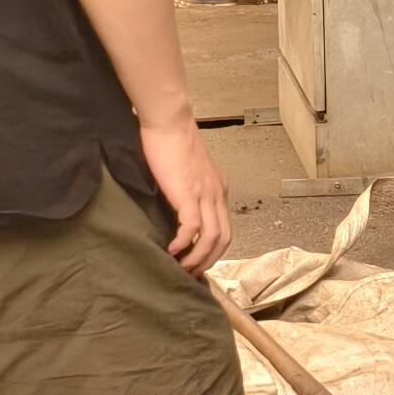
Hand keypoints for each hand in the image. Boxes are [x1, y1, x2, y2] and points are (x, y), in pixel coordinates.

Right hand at [140, 108, 231, 270]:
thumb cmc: (172, 141)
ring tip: (180, 268)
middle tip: (190, 273)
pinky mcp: (189, 193)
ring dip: (197, 258)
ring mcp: (206, 194)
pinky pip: (192, 227)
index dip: (213, 250)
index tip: (197, 262)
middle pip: (224, 238)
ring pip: (212, 238)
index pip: (224, 228)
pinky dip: (183, 243)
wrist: (169, 121)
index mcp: (218, 189)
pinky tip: (171, 249)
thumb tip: (175, 210)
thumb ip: (187, 190)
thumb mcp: (187, 171)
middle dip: (208, 261)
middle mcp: (217, 194)